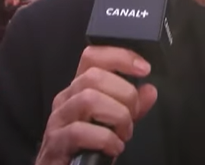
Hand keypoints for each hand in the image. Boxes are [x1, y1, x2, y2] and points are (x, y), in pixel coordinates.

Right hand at [35, 46, 157, 164]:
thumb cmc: (88, 146)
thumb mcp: (115, 122)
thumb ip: (132, 106)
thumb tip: (149, 90)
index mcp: (80, 88)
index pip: (93, 57)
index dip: (120, 56)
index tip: (143, 69)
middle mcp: (66, 99)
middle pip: (94, 76)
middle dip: (124, 94)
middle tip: (133, 116)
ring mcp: (58, 120)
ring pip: (89, 99)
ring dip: (116, 116)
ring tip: (123, 134)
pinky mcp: (55, 143)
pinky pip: (80, 131)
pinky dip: (105, 139)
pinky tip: (114, 147)